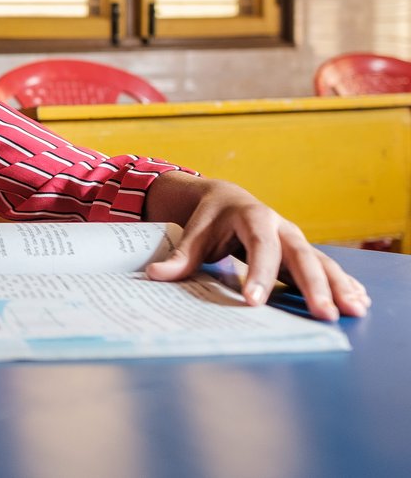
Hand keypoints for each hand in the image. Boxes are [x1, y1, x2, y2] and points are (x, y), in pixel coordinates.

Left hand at [144, 171, 370, 320]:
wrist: (228, 199)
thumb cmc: (211, 218)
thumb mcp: (194, 233)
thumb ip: (179, 257)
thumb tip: (155, 275)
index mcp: (253, 217)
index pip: (259, 247)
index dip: (258, 273)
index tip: (254, 301)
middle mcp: (282, 228)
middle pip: (301, 256)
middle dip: (314, 285)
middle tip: (324, 314)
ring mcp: (296, 240)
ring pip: (322, 263)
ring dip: (339, 286)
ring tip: (355, 311)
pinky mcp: (303, 253)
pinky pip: (327, 269)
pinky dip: (343, 284)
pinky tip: (359, 302)